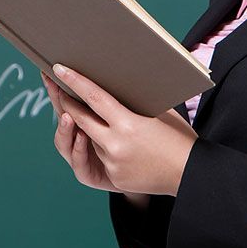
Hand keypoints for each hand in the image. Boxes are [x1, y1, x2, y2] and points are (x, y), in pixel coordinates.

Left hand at [40, 65, 197, 196]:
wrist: (190, 174)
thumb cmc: (179, 137)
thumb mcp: (160, 113)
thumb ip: (133, 103)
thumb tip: (114, 87)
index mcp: (128, 124)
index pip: (93, 97)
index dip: (74, 82)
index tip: (58, 68)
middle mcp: (116, 144)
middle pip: (80, 118)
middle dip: (65, 102)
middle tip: (55, 86)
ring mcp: (113, 163)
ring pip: (89, 139)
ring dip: (87, 128)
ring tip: (89, 116)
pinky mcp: (114, 179)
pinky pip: (100, 157)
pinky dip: (104, 148)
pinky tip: (116, 144)